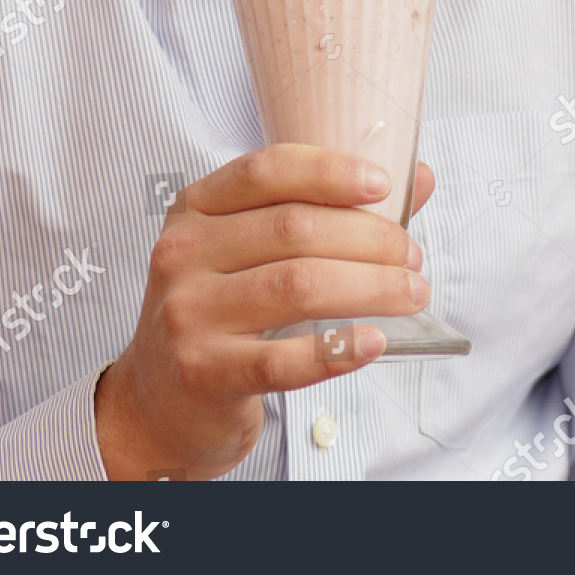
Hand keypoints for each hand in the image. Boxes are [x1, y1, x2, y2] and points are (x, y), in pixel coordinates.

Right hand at [95, 146, 434, 480]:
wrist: (156, 403)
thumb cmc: (215, 314)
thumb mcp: (246, 251)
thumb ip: (323, 211)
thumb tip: (418, 179)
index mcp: (195, 208)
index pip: (265, 171)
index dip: (329, 171)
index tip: (383, 184)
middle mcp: (184, 252)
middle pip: (293, 228)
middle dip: (369, 238)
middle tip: (411, 256)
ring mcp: (189, 312)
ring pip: (297, 286)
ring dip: (370, 287)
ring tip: (410, 293)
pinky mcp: (204, 371)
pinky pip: (282, 359)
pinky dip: (337, 348)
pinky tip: (373, 341)